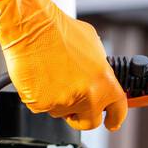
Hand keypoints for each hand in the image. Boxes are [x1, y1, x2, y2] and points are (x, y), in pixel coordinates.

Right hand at [0, 0, 126, 130]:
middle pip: (90, 122)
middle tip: (76, 104)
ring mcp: (64, 103)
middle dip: (83, 116)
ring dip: (59, 101)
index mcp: (104, 82)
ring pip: (62, 112)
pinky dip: (40, 96)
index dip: (115, 118)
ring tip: (51, 75)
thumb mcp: (92, 43)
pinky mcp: (41, 105)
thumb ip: (99, 67)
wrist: (30, 26)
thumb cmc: (58, 30)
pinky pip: (42, 107)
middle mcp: (87, 96)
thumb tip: (99, 76)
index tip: (111, 122)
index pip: (118, 110)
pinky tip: (39, 77)